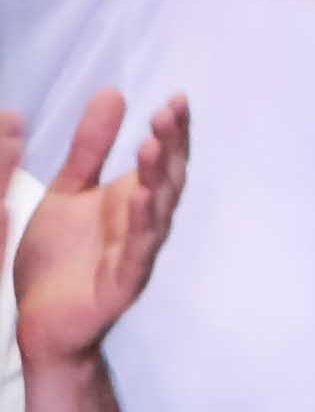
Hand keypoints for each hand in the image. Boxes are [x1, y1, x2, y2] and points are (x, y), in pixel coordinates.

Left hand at [3, 92, 185, 366]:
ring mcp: (136, 254)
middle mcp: (141, 224)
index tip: (177, 99)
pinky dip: (143, 227)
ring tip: (152, 147)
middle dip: (171, 148)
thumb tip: (115, 92)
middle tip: (168, 114)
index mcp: (130, 201)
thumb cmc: (60, 258)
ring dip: (159, 181)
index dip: (173, 132)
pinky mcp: (122, 284)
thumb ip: (90, 148)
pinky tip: (141, 199)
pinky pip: (137, 253)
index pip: (163, 160)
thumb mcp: (69, 191)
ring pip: (158, 213)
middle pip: (167, 181)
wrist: (41, 319)